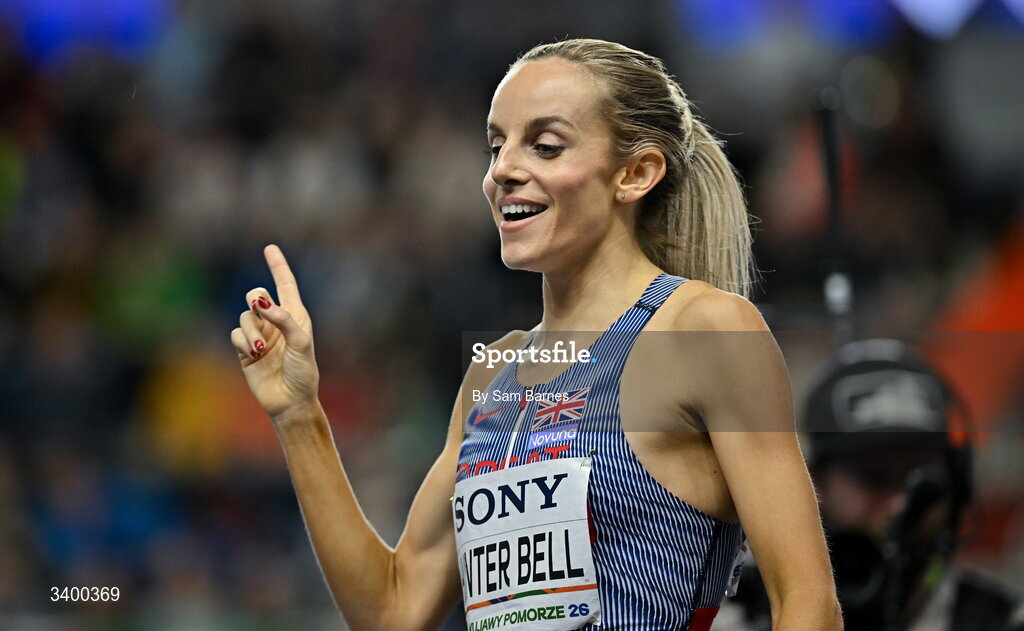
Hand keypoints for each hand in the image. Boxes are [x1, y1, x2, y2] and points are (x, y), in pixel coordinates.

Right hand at [231, 244, 318, 422]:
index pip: (285, 285)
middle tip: (258, 307)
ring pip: (244, 316)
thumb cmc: (303, 372)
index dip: (278, 266)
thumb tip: (262, 303)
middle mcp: (276, 323)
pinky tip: (253, 355)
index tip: (270, 247)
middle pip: (256, 295)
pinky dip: (242, 342)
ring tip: (260, 349)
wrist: (290, 401)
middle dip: (255, 299)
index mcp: (295, 316)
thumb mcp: (301, 343)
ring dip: (250, 330)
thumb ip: (284, 319)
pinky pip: (235, 334)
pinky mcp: (245, 350)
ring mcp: (260, 336)